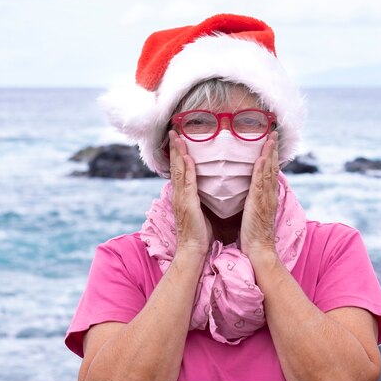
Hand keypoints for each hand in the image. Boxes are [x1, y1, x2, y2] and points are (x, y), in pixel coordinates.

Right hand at [169, 130, 212, 257]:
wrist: (193, 250)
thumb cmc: (199, 232)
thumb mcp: (199, 210)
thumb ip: (199, 197)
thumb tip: (206, 187)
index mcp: (182, 195)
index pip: (179, 170)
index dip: (178, 154)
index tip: (178, 139)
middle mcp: (179, 194)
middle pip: (175, 166)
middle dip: (174, 148)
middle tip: (173, 131)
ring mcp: (181, 198)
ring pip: (178, 171)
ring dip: (177, 153)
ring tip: (177, 137)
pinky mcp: (187, 204)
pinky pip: (187, 183)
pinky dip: (186, 169)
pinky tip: (186, 158)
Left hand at [241, 131, 278, 261]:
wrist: (258, 250)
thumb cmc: (254, 234)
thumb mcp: (255, 212)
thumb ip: (255, 199)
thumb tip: (251, 190)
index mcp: (268, 196)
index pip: (271, 171)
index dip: (272, 155)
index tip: (271, 141)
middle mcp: (270, 194)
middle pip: (273, 167)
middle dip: (273, 149)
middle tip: (274, 133)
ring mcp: (266, 199)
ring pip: (269, 172)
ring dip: (270, 154)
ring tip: (270, 138)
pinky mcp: (258, 204)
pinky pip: (260, 184)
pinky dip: (262, 170)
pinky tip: (261, 159)